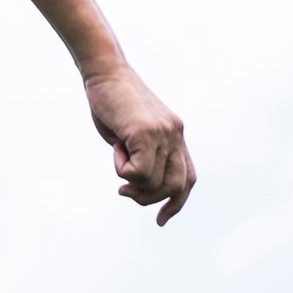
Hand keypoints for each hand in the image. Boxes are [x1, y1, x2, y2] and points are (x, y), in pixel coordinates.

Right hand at [84, 66, 195, 224]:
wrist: (105, 72)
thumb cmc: (111, 102)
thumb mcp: (131, 133)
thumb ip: (141, 155)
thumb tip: (138, 183)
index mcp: (175, 135)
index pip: (187, 178)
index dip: (177, 202)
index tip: (161, 219)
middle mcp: (175, 134)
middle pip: (176, 186)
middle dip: (149, 198)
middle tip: (124, 192)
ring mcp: (164, 133)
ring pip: (154, 182)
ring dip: (130, 180)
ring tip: (117, 155)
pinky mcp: (147, 132)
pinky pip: (138, 172)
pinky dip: (122, 169)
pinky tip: (115, 147)